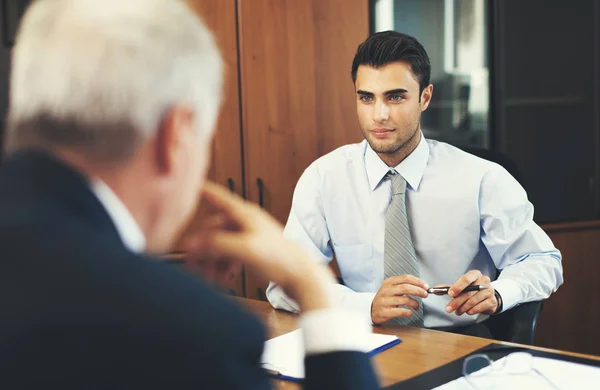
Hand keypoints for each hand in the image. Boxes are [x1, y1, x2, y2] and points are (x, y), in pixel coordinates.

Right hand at [185, 182, 334, 311]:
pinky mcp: (253, 251)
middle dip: (203, 247)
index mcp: (246, 215)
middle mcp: (247, 222)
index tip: (191, 183)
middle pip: (215, 228)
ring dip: (212, 260)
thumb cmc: (279, 259)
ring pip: (221, 243)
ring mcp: (250, 236)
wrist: (300, 276)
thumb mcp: (244, 250)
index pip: (221, 197)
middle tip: (193, 266)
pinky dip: (223, 264)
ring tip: (210, 278)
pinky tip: (223, 277)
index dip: (205, 190)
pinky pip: (230, 254)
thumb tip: (191, 243)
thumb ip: (216, 244)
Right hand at [371, 275, 428, 324]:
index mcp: (389, 282)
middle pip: (406, 288)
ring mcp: (385, 301)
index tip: (425, 286)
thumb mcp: (391, 288)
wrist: (371, 310)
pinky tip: (410, 312)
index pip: (405, 278)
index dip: (418, 281)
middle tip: (425, 294)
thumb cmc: (385, 299)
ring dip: (415, 303)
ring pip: (405, 300)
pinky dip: (408, 312)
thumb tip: (421, 286)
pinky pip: (401, 311)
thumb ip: (404, 285)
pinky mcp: (385, 311)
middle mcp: (386, 290)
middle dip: (418, 291)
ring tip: (417, 306)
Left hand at [446, 270, 496, 315]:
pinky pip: (479, 307)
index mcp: (475, 274)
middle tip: (449, 308)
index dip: (458, 286)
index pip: (466, 278)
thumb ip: (449, 288)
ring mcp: (489, 291)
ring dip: (462, 308)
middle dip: (456, 302)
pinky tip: (467, 312)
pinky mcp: (492, 301)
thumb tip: (435, 289)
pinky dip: (471, 311)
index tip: (450, 294)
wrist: (489, 297)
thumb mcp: (461, 286)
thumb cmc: (472, 290)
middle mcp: (483, 281)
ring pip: (473, 301)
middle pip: (468, 292)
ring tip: (457, 311)